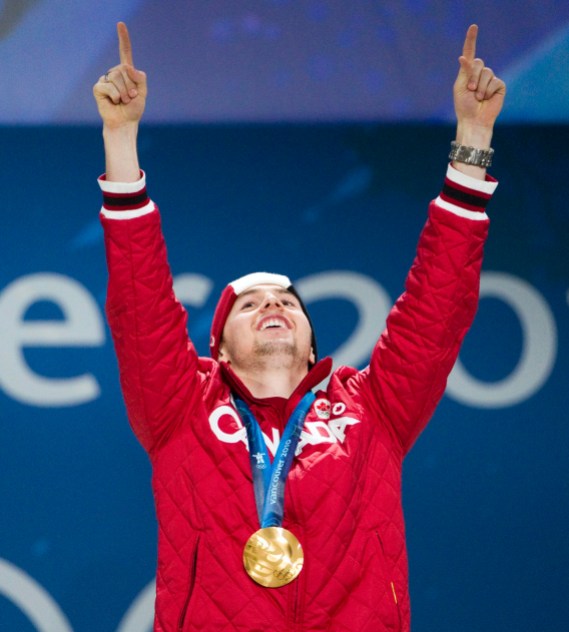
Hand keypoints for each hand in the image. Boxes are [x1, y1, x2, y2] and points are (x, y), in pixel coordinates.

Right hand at [93, 22, 146, 128]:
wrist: (124, 123)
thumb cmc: (133, 109)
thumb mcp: (143, 93)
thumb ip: (140, 78)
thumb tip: (128, 67)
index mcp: (126, 72)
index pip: (125, 52)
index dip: (123, 38)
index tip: (120, 24)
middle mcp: (115, 73)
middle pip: (124, 69)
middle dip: (131, 86)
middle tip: (130, 98)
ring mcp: (105, 79)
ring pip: (116, 78)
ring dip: (124, 93)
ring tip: (123, 101)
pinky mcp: (98, 87)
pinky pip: (108, 86)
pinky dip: (115, 96)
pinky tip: (114, 102)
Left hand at [453, 25, 505, 143]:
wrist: (474, 120)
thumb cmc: (464, 106)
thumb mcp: (460, 86)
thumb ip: (464, 71)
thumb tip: (462, 56)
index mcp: (467, 72)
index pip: (470, 53)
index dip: (471, 40)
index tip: (473, 27)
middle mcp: (479, 73)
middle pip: (478, 63)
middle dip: (472, 77)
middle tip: (470, 91)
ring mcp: (490, 79)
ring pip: (487, 72)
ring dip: (480, 87)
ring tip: (478, 98)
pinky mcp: (499, 85)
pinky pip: (494, 81)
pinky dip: (487, 91)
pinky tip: (486, 99)